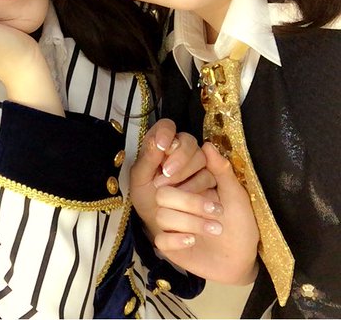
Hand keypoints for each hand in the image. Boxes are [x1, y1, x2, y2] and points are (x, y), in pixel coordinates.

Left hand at [130, 119, 212, 237]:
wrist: (162, 226)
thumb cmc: (147, 201)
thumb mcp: (139, 182)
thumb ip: (146, 159)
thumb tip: (158, 141)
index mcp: (160, 146)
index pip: (166, 126)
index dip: (166, 132)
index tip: (162, 146)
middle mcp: (179, 151)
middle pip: (188, 141)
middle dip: (178, 157)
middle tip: (166, 174)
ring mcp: (196, 166)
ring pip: (201, 158)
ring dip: (187, 173)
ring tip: (172, 191)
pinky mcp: (209, 181)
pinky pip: (210, 177)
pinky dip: (198, 187)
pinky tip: (186, 197)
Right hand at [154, 143, 258, 284]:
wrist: (243, 260)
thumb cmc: (241, 225)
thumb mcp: (236, 197)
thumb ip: (222, 171)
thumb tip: (208, 144)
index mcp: (188, 187)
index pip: (171, 173)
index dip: (182, 176)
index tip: (205, 186)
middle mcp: (176, 204)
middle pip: (163, 194)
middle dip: (190, 202)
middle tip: (216, 211)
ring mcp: (170, 225)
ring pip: (162, 216)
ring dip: (191, 222)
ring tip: (216, 229)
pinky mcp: (169, 246)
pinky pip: (161, 239)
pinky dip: (177, 240)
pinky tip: (193, 241)